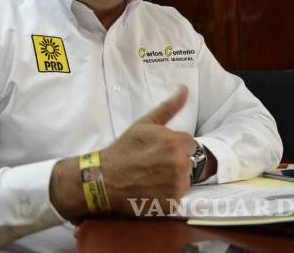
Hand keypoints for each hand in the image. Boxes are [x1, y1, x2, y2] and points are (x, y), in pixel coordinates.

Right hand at [100, 85, 196, 215]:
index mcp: (176, 143)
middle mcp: (181, 165)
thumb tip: (184, 88)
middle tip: (152, 164)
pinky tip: (151, 190)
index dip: (173, 146)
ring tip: (151, 177)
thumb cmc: (124, 149)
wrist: (104, 178)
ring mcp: (177, 187)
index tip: (157, 150)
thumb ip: (169, 107)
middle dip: (174, 162)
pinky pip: (177, 197)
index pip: (189, 144)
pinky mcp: (171, 205)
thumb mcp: (145, 124)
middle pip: (188, 162)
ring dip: (172, 179)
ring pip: (184, 180)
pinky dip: (166, 195)